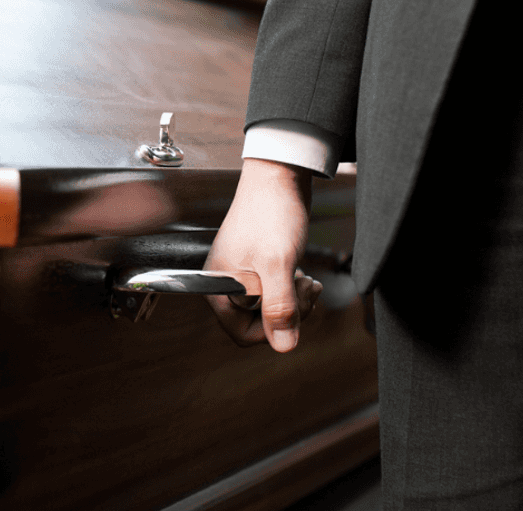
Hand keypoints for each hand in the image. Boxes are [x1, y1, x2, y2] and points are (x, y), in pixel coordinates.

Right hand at [205, 158, 321, 350]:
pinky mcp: (259, 268)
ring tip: (303, 277)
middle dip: (287, 311)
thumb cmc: (270, 213)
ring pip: (272, 309)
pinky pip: (277, 293)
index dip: (271, 330)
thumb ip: (278, 307)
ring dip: (294, 300)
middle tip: (301, 287)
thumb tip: (283, 345)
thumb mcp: (277, 265)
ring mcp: (244, 277)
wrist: (279, 178)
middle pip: (259, 325)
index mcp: (219, 288)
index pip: (242, 334)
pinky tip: (301, 272)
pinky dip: (292, 288)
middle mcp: (228, 286)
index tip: (290, 311)